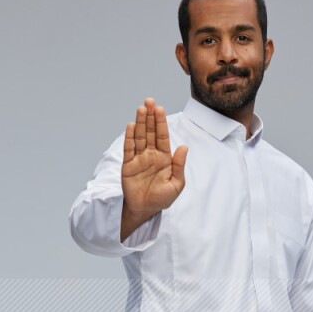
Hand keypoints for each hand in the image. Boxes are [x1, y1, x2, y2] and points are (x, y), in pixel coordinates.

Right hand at [121, 97, 187, 228]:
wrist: (145, 210)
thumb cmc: (162, 198)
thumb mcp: (176, 185)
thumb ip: (179, 166)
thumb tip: (184, 147)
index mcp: (164, 158)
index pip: (162, 136)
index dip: (161, 122)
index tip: (159, 109)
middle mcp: (151, 155)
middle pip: (150, 132)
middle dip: (150, 117)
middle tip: (149, 101)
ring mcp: (139, 158)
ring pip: (139, 137)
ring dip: (140, 123)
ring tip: (140, 109)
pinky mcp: (128, 165)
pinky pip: (129, 149)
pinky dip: (129, 138)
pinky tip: (131, 126)